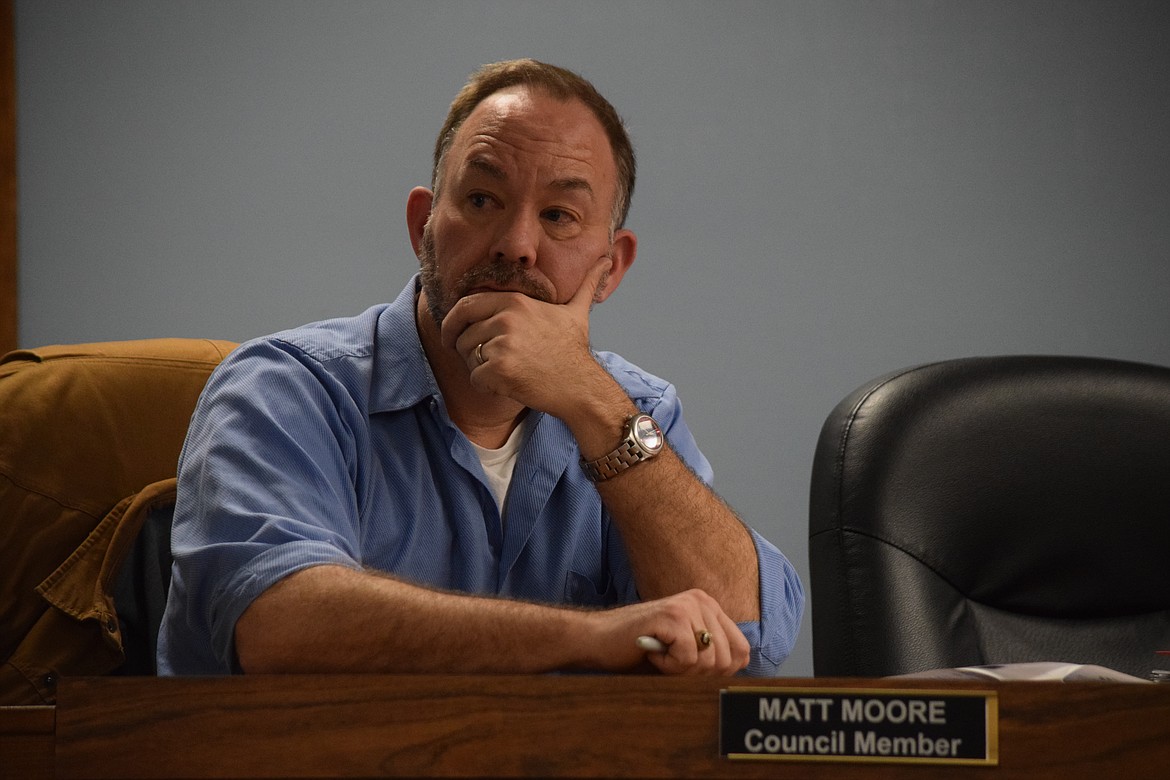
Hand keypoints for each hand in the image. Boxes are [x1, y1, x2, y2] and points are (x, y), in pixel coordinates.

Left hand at [440, 259, 613, 417]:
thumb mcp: (576, 312)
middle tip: (471, 357)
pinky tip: (507, 384)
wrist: (580, 386)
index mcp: (515, 301)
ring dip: (478, 367)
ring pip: (467, 356)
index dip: (453, 322)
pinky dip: (486, 385)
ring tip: (504, 370)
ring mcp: (502, 343)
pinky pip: (474, 378)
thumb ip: (584, 285)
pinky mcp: (499, 369)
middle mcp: (506, 318)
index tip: (452, 334)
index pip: (466, 305)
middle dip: (461, 346)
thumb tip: (605, 261)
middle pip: (462, 332)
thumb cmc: (573, 351)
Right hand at [586, 589, 750, 675]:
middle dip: (697, 673)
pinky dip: (668, 666)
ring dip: (681, 670)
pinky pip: (688, 659)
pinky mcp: (673, 616)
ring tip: (660, 654)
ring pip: (709, 661)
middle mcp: (702, 601)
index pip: (741, 651)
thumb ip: (711, 654)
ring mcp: (688, 606)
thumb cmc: (639, 650)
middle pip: (726, 660)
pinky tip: (652, 651)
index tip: (688, 667)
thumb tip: (740, 671)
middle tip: (670, 662)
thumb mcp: (684, 650)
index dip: (718, 671)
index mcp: (708, 607)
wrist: (598, 639)